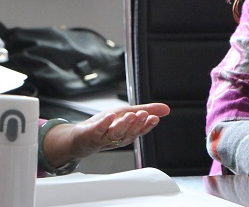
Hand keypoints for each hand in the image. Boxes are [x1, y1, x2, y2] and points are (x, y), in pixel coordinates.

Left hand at [43, 102, 170, 167]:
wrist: (81, 138)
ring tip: (130, 115)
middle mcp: (117, 137)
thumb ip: (146, 111)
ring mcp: (103, 137)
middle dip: (137, 124)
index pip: (140, 130)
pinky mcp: (91, 134)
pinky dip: (104, 124)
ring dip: (124, 124)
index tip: (154, 118)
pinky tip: (110, 116)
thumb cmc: (105, 126)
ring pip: (116, 133)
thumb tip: (167, 109)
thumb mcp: (126, 115)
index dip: (147, 125)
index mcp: (127, 133)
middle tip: (144, 114)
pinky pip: (98, 130)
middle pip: (129, 132)